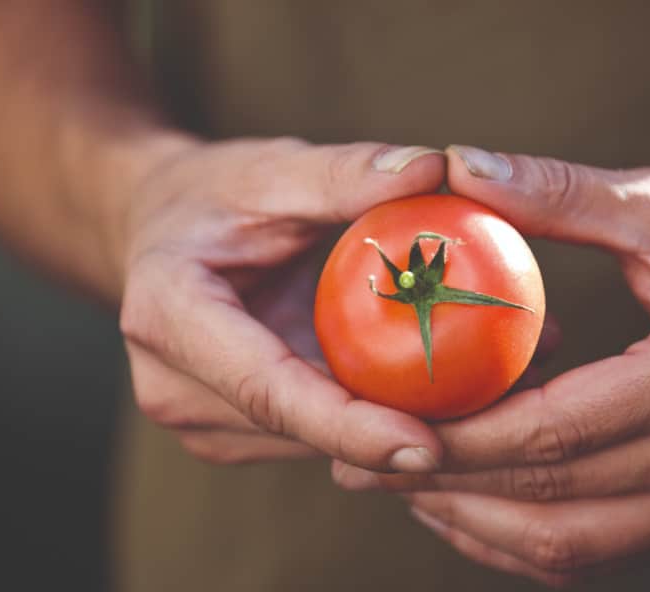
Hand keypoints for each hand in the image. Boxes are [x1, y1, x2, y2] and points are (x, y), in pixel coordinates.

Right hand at [118, 137, 449, 466]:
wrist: (158, 230)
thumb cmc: (211, 193)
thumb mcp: (271, 169)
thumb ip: (345, 173)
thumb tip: (435, 169)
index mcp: (169, 317)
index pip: (269, 389)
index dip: (348, 428)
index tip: (430, 449)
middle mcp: (171, 385)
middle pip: (296, 428)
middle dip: (392, 431)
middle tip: (491, 410)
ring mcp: (195, 417)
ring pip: (308, 442)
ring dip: (385, 427)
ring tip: (474, 395)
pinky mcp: (225, 430)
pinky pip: (307, 435)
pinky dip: (363, 418)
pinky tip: (423, 389)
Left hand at [333, 145, 649, 585]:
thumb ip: (558, 191)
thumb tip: (455, 167)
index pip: (561, 427)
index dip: (463, 436)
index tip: (380, 423)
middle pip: (556, 492)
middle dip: (446, 484)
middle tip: (359, 463)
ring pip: (570, 541)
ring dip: (474, 520)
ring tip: (397, 486)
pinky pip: (596, 550)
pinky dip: (520, 539)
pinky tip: (462, 507)